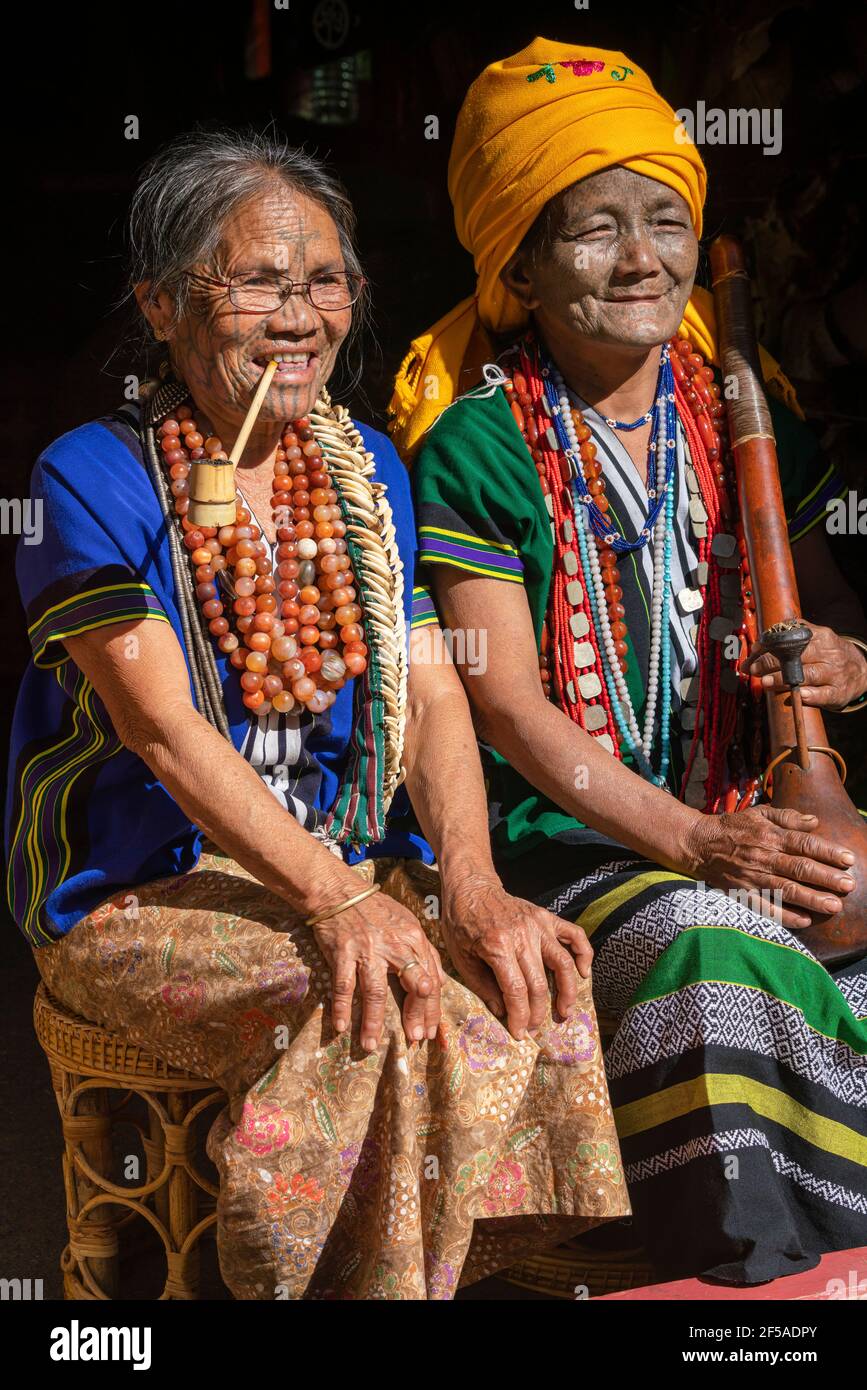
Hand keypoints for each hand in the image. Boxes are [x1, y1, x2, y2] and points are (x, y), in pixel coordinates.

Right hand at [313, 892, 444, 1051]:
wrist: (340, 892)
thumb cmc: (376, 910)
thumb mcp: (408, 925)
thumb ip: (425, 953)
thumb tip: (439, 983)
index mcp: (414, 939)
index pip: (431, 979)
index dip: (432, 1008)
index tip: (429, 1031)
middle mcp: (394, 946)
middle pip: (412, 986)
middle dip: (415, 1016)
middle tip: (414, 1039)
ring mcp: (368, 950)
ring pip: (375, 992)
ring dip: (373, 1022)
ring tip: (371, 1046)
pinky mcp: (343, 952)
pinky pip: (343, 985)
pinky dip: (341, 1007)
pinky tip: (341, 1027)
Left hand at [439, 872, 592, 1039]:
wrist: (471, 888)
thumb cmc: (461, 924)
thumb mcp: (460, 957)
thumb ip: (482, 986)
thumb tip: (503, 1011)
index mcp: (497, 946)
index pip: (516, 990)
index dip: (519, 1016)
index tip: (519, 1033)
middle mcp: (522, 935)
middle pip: (539, 983)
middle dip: (538, 1012)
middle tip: (534, 1026)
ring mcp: (538, 924)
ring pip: (563, 963)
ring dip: (567, 991)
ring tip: (564, 1011)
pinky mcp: (546, 917)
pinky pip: (574, 935)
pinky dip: (584, 954)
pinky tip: (583, 973)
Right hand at [684, 805, 855, 930]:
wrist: (697, 844)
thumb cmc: (731, 827)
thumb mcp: (758, 814)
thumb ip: (787, 817)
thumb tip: (814, 822)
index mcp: (769, 836)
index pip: (804, 844)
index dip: (827, 852)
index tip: (848, 859)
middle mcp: (762, 857)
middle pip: (799, 868)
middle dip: (826, 878)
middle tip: (849, 884)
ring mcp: (752, 878)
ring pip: (786, 890)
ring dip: (811, 898)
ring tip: (834, 905)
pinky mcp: (741, 894)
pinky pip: (765, 908)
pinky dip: (784, 915)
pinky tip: (804, 920)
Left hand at [743, 623, 866, 709]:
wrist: (861, 671)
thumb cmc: (827, 656)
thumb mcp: (815, 641)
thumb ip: (790, 640)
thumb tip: (757, 646)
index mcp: (820, 636)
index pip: (792, 637)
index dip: (770, 643)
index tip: (754, 650)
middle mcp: (829, 653)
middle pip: (797, 655)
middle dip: (771, 661)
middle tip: (753, 669)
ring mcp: (835, 673)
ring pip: (808, 674)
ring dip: (784, 679)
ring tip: (766, 683)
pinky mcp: (839, 691)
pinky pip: (825, 694)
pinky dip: (812, 695)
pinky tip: (799, 695)